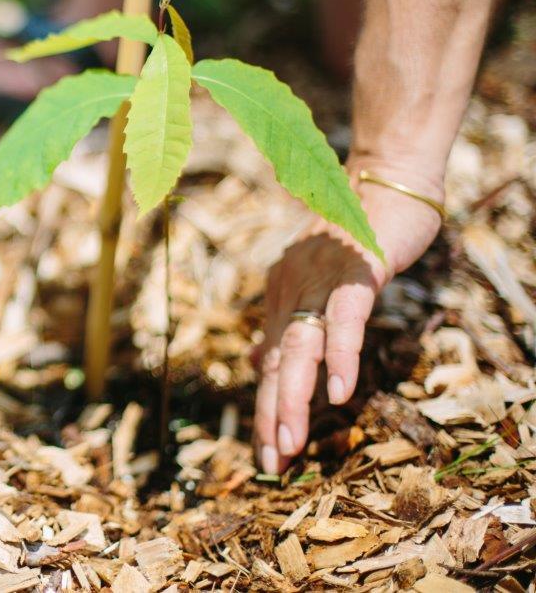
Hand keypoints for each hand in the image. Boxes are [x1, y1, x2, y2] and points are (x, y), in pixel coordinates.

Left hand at [253, 162, 443, 473]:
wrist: (385, 178)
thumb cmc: (355, 233)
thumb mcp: (316, 282)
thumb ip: (287, 323)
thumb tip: (258, 363)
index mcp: (281, 296)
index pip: (269, 363)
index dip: (267, 409)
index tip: (266, 454)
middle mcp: (291, 290)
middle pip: (277, 364)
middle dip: (271, 417)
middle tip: (271, 464)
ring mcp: (321, 282)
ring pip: (300, 348)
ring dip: (294, 399)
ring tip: (291, 443)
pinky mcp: (356, 273)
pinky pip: (344, 321)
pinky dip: (339, 358)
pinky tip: (338, 394)